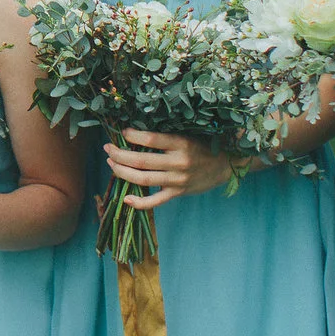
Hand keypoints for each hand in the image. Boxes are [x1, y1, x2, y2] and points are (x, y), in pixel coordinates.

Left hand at [103, 129, 238, 210]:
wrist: (226, 165)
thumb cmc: (203, 146)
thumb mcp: (187, 136)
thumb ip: (165, 137)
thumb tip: (135, 133)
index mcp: (181, 144)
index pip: (150, 139)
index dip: (132, 136)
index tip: (121, 132)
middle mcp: (178, 162)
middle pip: (141, 161)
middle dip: (119, 155)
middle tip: (107, 148)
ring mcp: (178, 180)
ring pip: (144, 179)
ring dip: (123, 172)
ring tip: (110, 164)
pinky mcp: (178, 193)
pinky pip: (156, 201)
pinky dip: (140, 203)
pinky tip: (126, 199)